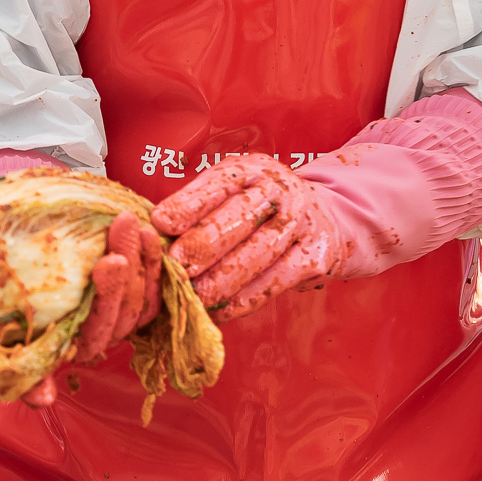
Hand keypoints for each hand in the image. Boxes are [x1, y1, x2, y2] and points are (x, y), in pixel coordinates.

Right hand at [21, 213, 160, 408]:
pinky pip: (153, 286)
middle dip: (128, 264)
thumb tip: (43, 399)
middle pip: (125, 307)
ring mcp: (118, 316)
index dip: (108, 293)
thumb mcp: (2, 342)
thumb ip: (22, 372)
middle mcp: (100, 336)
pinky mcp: (130, 296)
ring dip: (142, 257)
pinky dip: (152, 258)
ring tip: (136, 222)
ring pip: (142, 295)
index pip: (99, 326)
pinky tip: (149, 232)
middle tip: (124, 224)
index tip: (109, 260)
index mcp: (73, 348)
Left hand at [150, 154, 340, 318]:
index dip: (187, 205)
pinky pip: (272, 283)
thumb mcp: (236, 190)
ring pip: (254, 256)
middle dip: (200, 247)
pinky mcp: (314, 256)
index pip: (216, 184)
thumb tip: (152, 236)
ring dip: (218, 281)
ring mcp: (299, 223)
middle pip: (235, 220)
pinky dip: (242, 301)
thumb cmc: (263, 207)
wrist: (329, 217)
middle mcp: (278, 190)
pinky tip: (219, 311)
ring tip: (192, 297)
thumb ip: (200, 208)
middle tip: (174, 269)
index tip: (160, 225)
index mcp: (250, 169)